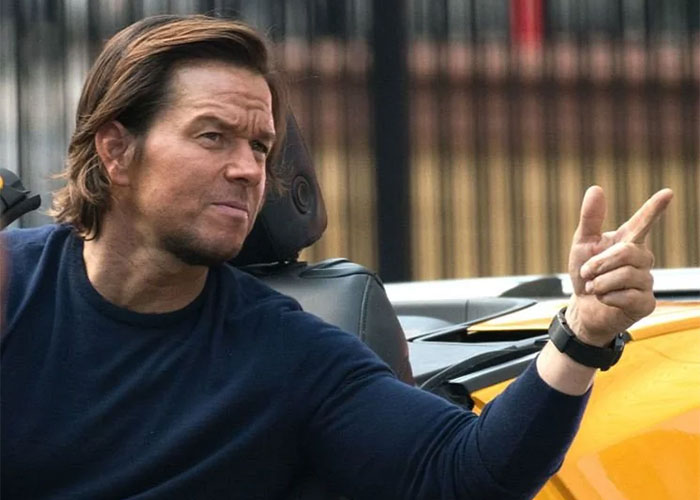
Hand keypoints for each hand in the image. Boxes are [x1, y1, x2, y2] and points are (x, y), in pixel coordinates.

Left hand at [565, 186, 672, 345]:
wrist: (582, 308)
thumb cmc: (585, 275)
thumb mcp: (582, 245)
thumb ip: (590, 219)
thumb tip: (596, 188)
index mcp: (627, 241)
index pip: (643, 222)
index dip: (654, 208)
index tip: (667, 193)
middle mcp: (642, 259)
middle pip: (626, 252)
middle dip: (599, 263)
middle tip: (587, 273)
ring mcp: (646, 281)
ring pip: (625, 275)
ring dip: (600, 283)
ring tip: (595, 288)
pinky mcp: (645, 302)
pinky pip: (626, 296)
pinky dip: (607, 298)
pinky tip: (606, 300)